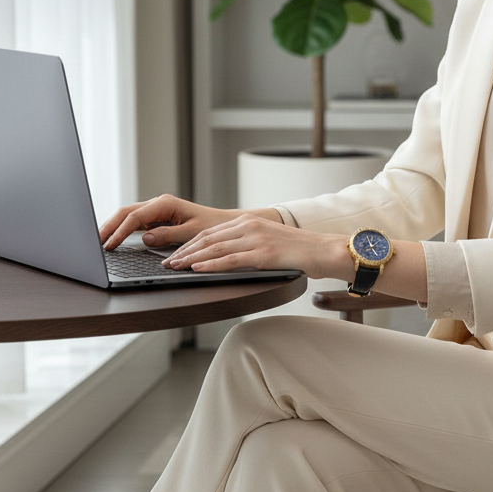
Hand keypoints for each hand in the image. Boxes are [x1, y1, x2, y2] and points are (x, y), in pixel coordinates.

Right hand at [99, 194, 240, 250]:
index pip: (135, 217)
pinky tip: (113, 239)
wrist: (223, 223)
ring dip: (112, 227)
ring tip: (98, 242)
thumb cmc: (212, 226)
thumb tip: (146, 237)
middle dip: (108, 226)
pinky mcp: (156, 217)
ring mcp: (156, 210)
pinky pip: (134, 221)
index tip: (109, 245)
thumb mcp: (192, 232)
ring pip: (127, 215)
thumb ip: (169, 234)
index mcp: (166, 204)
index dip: (119, 232)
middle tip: (94, 243)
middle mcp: (159, 204)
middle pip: (125, 212)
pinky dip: (121, 229)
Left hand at [163, 213, 350, 279]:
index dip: (189, 245)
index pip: (211, 233)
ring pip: (214, 249)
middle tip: (167, 263)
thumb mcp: (269, 242)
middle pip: (207, 239)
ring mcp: (256, 239)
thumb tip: (228, 257)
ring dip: (190, 260)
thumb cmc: (300, 251)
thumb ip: (249, 244)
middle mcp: (249, 226)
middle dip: (184, 252)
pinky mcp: (263, 254)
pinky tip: (197, 270)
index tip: (175, 255)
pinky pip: (230, 260)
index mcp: (249, 221)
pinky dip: (210, 266)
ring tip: (174, 268)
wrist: (325, 250)